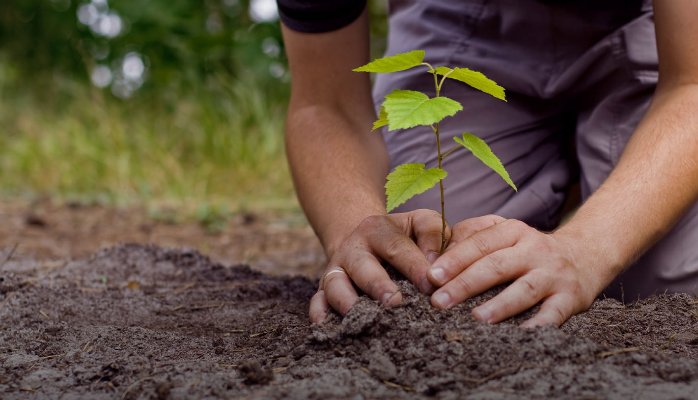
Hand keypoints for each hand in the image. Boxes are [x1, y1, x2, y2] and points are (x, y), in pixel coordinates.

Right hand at [309, 209, 450, 322]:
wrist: (365, 239)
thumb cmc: (402, 236)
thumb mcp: (418, 223)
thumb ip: (432, 234)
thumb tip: (436, 266)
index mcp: (378, 229)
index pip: (397, 247)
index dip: (414, 266)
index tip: (431, 286)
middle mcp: (353, 248)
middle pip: (363, 267)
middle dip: (378, 286)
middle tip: (395, 303)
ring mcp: (336, 269)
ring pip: (335, 284)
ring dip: (348, 301)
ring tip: (365, 318)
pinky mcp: (324, 288)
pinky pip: (317, 301)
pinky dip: (319, 313)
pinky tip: (327, 326)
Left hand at [427, 215, 606, 326]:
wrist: (585, 255)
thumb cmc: (528, 249)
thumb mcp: (505, 233)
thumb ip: (472, 237)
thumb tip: (436, 255)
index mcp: (513, 231)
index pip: (480, 244)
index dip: (454, 260)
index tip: (431, 276)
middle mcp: (534, 249)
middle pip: (496, 265)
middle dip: (465, 284)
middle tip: (439, 302)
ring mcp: (553, 274)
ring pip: (524, 289)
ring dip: (499, 305)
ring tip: (476, 318)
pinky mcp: (571, 298)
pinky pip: (553, 314)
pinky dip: (537, 325)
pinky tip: (519, 336)